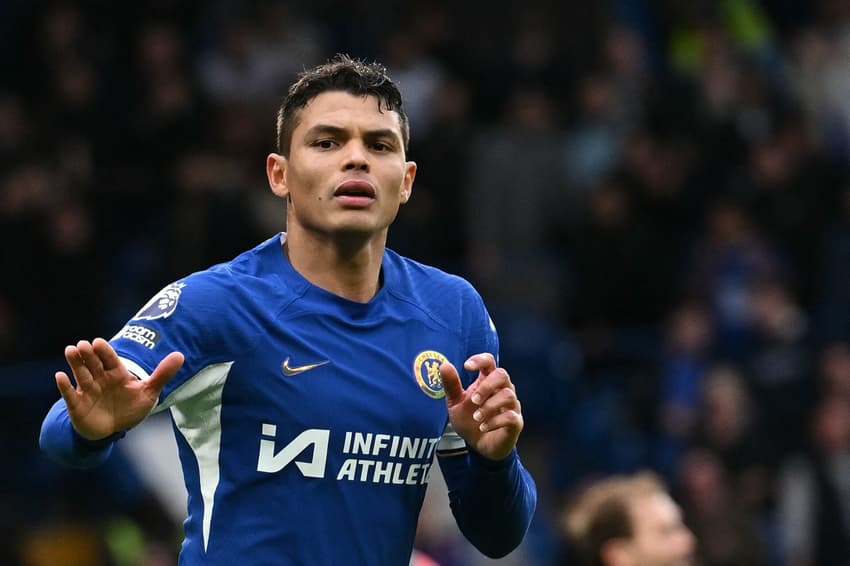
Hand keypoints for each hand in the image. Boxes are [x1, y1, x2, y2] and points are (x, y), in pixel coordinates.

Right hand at [55, 338, 183, 439]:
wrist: (114, 429)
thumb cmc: (131, 407)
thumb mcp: (149, 392)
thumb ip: (162, 374)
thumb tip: (180, 355)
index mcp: (117, 373)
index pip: (110, 359)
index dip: (104, 351)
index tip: (98, 342)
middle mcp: (100, 378)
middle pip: (93, 363)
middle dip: (88, 354)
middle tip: (83, 344)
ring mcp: (88, 390)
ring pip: (81, 374)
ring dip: (75, 363)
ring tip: (70, 350)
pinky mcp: (77, 404)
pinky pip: (70, 394)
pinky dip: (65, 386)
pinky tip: (60, 376)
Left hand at [440, 353, 522, 460]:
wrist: (477, 446)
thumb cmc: (468, 420)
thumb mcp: (455, 403)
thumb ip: (451, 385)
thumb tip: (444, 365)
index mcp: (487, 381)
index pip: (489, 361)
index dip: (480, 360)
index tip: (466, 366)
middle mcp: (502, 389)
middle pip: (502, 374)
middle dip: (487, 386)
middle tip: (473, 400)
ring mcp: (511, 405)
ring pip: (508, 395)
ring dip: (489, 406)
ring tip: (476, 418)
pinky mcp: (516, 422)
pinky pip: (511, 416)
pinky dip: (495, 421)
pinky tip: (483, 427)